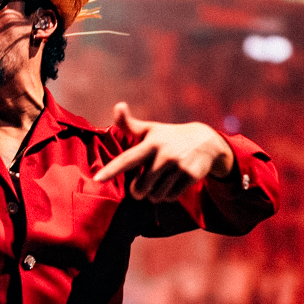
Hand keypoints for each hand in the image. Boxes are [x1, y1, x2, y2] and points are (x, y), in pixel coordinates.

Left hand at [93, 102, 234, 201]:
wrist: (206, 141)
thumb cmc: (170, 136)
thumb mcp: (151, 129)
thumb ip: (130, 124)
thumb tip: (118, 105)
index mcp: (151, 143)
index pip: (127, 159)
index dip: (112, 170)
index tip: (97, 179)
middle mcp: (164, 155)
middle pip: (140, 187)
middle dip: (139, 190)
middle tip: (144, 183)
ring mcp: (179, 166)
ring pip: (156, 195)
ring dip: (154, 194)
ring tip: (160, 182)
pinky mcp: (191, 176)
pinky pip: (171, 197)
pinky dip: (168, 195)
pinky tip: (172, 183)